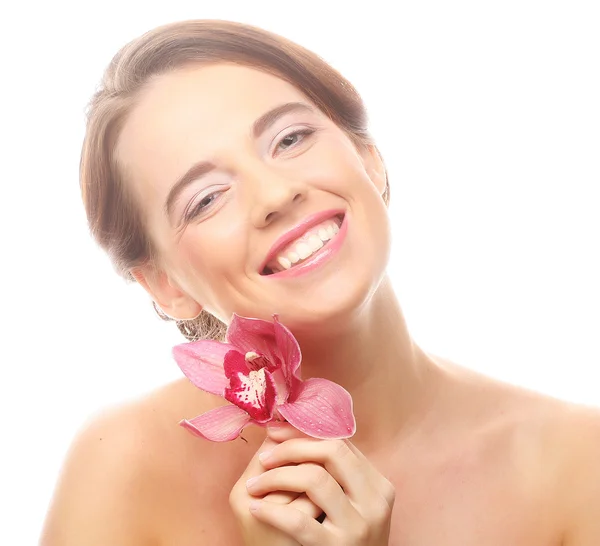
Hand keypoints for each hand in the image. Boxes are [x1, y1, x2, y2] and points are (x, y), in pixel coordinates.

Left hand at [246, 424, 394, 545]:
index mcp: (378, 486)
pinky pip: (298, 520)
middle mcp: (374, 502)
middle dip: (292, 447)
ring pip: (314, 478)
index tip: (276, 431)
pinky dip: (271, 510)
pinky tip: (256, 507)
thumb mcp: (351, 504)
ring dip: (276, 476)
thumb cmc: (341, 540)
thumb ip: (335, 472)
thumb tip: (293, 427)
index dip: (304, 432)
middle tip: (264, 456)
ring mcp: (358, 527)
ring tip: (255, 484)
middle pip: (332, 452)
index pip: (341, 442)